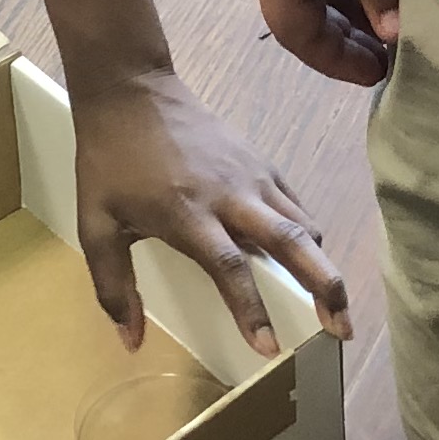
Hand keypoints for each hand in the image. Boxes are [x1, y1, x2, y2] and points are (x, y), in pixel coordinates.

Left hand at [72, 68, 351, 355]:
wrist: (132, 91)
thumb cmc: (109, 161)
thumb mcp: (95, 225)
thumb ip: (112, 286)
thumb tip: (131, 342)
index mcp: (188, 215)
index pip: (230, 268)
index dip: (251, 310)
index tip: (270, 348)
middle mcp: (231, 196)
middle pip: (291, 244)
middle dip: (324, 288)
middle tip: (343, 328)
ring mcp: (253, 176)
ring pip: (303, 225)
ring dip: (324, 267)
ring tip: (337, 306)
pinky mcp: (262, 162)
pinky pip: (295, 206)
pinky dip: (308, 236)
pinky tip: (309, 260)